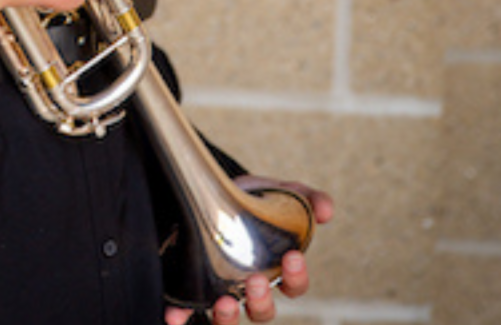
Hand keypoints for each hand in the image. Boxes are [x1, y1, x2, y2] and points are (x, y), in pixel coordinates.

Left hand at [163, 179, 333, 324]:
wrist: (214, 189)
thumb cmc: (255, 200)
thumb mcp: (283, 194)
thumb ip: (308, 200)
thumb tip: (325, 211)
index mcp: (275, 271)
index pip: (294, 287)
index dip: (296, 277)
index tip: (292, 257)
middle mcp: (249, 288)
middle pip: (262, 311)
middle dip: (261, 301)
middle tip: (256, 280)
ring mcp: (221, 288)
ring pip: (228, 318)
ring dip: (227, 317)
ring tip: (225, 301)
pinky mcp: (192, 284)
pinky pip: (186, 310)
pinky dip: (181, 317)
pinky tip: (175, 317)